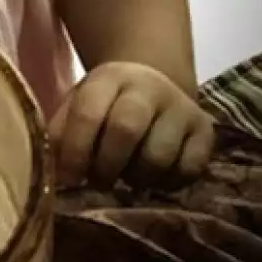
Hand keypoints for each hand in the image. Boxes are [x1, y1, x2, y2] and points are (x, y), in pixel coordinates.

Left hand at [48, 62, 214, 190]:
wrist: (154, 86)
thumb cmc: (106, 106)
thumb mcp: (77, 107)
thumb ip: (61, 135)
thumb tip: (54, 175)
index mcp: (109, 78)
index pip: (88, 113)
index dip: (75, 152)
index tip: (69, 180)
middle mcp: (149, 87)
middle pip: (126, 130)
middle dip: (106, 167)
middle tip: (99, 182)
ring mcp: (182, 107)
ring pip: (158, 156)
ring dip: (136, 178)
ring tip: (126, 176)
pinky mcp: (206, 131)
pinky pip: (188, 170)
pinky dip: (166, 183)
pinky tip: (154, 177)